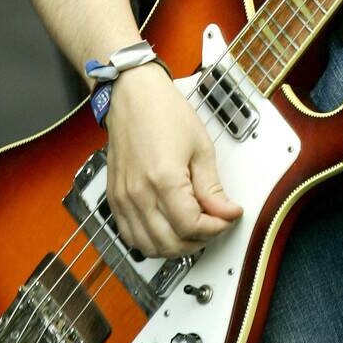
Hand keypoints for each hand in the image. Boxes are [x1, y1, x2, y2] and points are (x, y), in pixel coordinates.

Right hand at [105, 63, 242, 258]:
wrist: (133, 96)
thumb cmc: (164, 113)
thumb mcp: (200, 147)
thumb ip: (212, 187)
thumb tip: (226, 213)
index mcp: (163, 179)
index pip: (191, 226)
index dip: (215, 228)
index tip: (227, 218)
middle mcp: (138, 193)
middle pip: (170, 243)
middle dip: (199, 240)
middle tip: (214, 224)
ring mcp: (123, 198)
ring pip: (149, 246)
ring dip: (175, 247)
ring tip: (193, 230)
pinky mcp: (114, 198)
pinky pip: (129, 236)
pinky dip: (150, 242)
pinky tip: (167, 230)